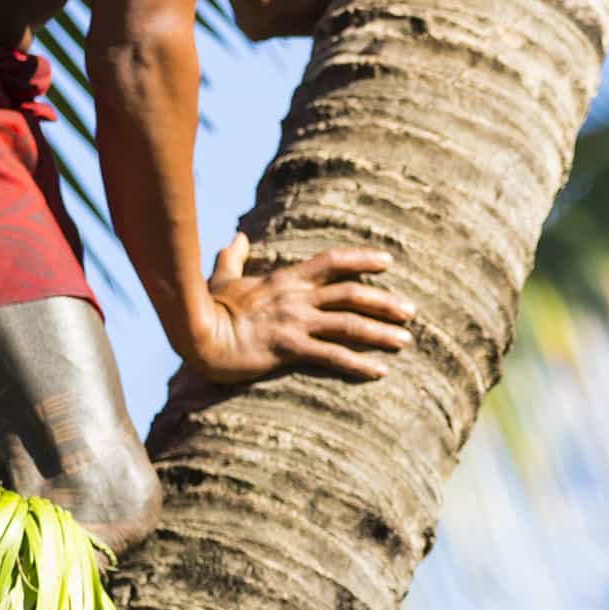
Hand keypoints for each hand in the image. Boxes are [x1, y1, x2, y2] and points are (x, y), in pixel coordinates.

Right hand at [186, 233, 413, 384]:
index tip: (388, 261)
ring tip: (405, 340)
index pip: (333, 261)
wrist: (197, 335)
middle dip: (385, 301)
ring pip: (349, 324)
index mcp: (286, 279)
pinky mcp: (289, 348)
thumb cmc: (208, 309)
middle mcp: (297, 297)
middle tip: (410, 311)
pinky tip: (380, 371)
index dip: (363, 259)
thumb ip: (233, 258)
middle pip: (352, 293)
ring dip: (381, 332)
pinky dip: (359, 363)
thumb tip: (237, 238)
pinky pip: (332, 356)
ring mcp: (295, 322)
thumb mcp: (223, 279)